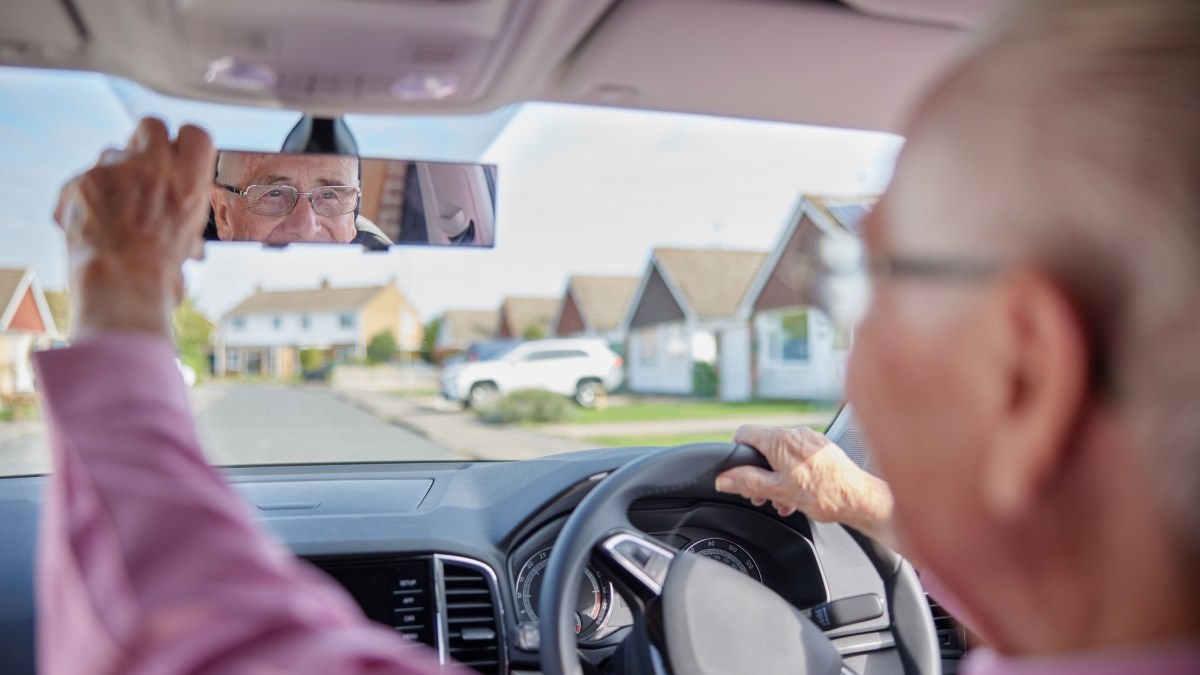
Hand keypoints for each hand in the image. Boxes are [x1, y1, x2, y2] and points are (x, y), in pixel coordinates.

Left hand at [55, 118, 214, 339]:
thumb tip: (185, 238)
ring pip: (111, 152)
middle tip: (145, 171)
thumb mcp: (188, 244)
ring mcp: (116, 169)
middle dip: (147, 144)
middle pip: (152, 126)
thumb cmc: (160, 273)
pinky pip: (82, 179)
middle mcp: (155, 166)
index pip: (196, 134)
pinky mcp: (82, 180)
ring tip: (112, 207)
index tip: (180, 157)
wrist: (120, 283)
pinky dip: (82, 197)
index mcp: (190, 181)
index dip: (186, 144)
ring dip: (113, 172)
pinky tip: (86, 222)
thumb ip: (183, 221)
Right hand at [716, 425, 897, 546]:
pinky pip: (799, 457)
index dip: (735, 452)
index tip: (736, 470)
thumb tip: (723, 478)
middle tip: (759, 494)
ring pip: (782, 454)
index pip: (744, 433)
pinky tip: (797, 495)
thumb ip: (747, 482)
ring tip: (780, 499)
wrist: (859, 499)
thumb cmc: (824, 494)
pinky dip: (792, 473)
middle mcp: (796, 434)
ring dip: (775, 476)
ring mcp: (811, 440)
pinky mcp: (823, 449)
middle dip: (757, 471)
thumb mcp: (777, 491)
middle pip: (763, 446)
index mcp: (780, 441)